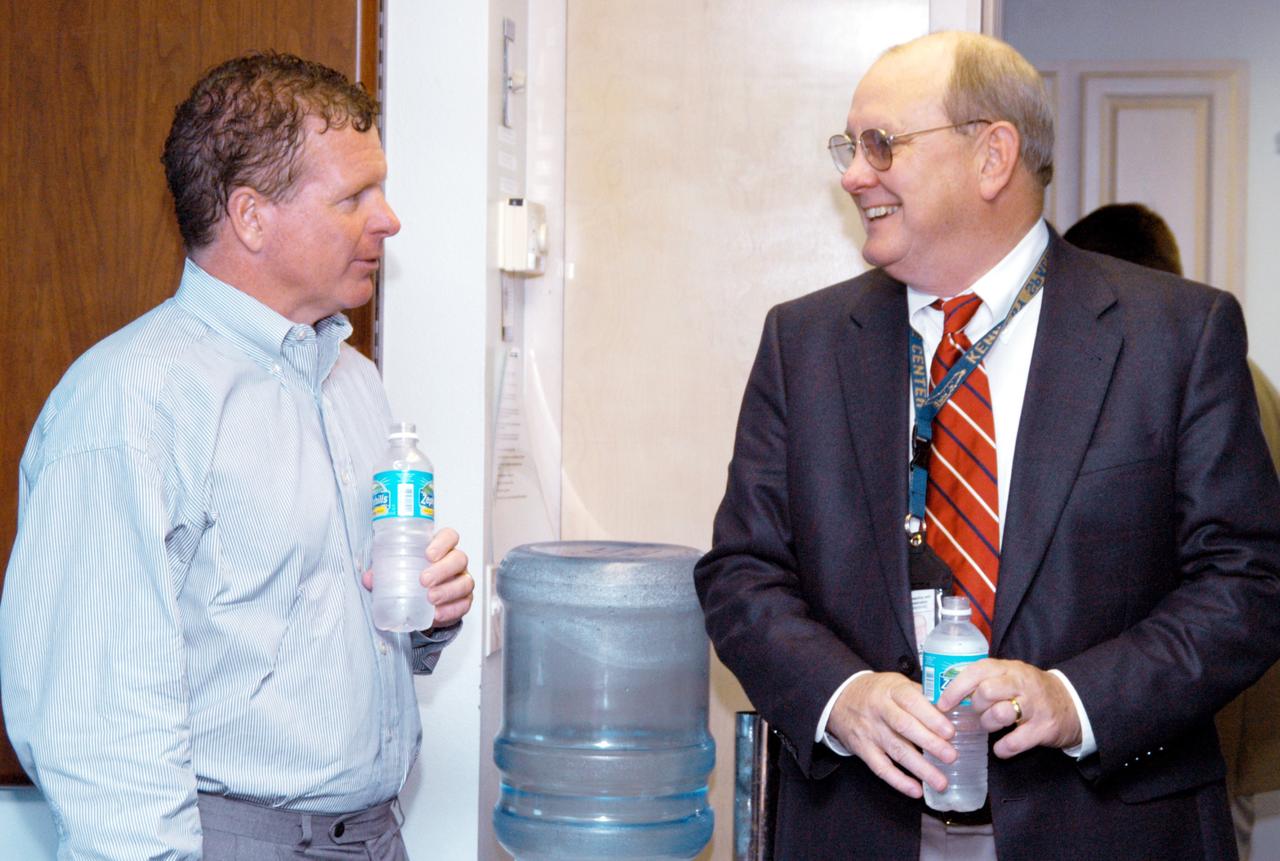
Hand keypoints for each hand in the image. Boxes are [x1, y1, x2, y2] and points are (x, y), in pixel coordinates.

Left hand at [363, 526, 473, 626]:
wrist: (424, 602)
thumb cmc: (413, 576)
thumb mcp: (397, 570)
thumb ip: (383, 572)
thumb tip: (369, 578)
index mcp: (441, 548)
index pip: (449, 536)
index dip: (443, 543)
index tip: (428, 554)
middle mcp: (455, 562)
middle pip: (459, 559)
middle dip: (443, 570)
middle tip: (424, 580)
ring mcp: (462, 580)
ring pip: (465, 582)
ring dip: (448, 591)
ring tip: (430, 599)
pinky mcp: (464, 600)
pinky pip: (464, 604)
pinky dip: (452, 610)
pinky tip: (438, 614)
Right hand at [827, 672, 956, 798]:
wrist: (840, 697)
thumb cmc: (877, 692)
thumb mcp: (896, 684)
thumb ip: (921, 695)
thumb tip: (954, 710)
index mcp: (891, 691)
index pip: (912, 702)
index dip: (931, 717)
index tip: (950, 732)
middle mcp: (879, 710)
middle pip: (905, 727)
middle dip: (930, 743)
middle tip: (951, 757)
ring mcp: (870, 731)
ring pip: (896, 751)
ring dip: (920, 768)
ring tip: (941, 782)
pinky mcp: (863, 749)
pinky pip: (881, 768)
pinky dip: (898, 781)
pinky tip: (916, 790)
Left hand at [935, 658, 1081, 756]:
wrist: (1073, 704)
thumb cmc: (1031, 691)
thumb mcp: (1010, 676)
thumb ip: (986, 679)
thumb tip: (949, 693)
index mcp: (1009, 668)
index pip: (977, 671)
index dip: (956, 688)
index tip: (942, 704)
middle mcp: (1022, 683)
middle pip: (986, 691)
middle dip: (976, 707)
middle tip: (978, 713)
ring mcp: (1035, 705)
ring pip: (999, 714)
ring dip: (988, 724)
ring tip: (991, 726)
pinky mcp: (1045, 728)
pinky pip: (1015, 741)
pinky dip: (1003, 748)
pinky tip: (1001, 747)